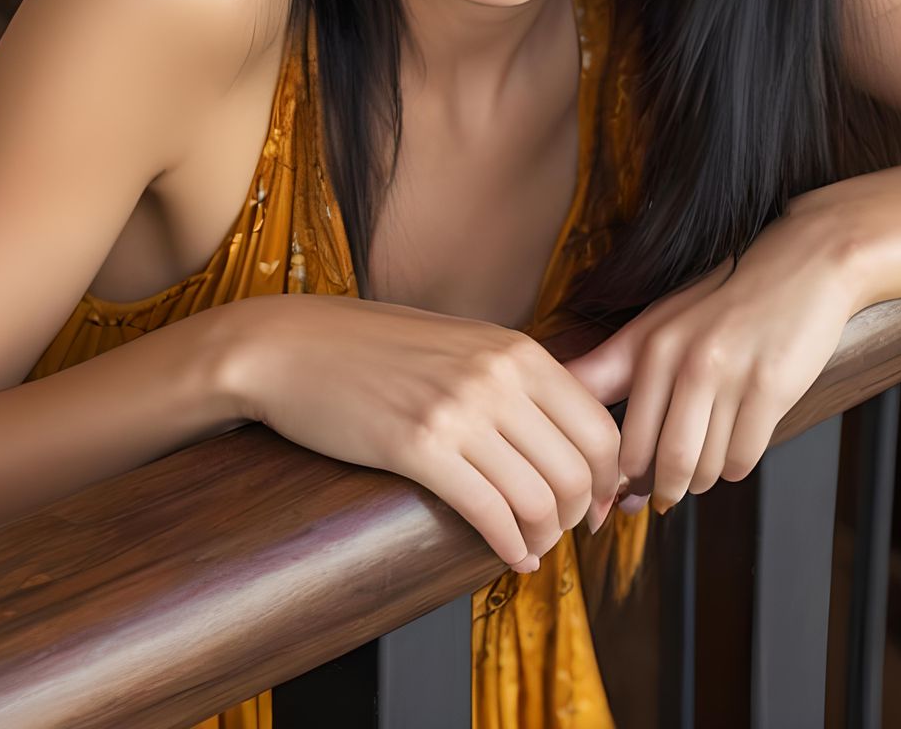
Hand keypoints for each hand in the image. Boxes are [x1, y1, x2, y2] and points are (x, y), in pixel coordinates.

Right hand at [219, 293, 626, 573]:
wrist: (292, 346)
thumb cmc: (374, 350)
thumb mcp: (462, 343)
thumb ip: (515, 378)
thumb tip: (568, 437)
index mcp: (516, 349)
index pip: (599, 427)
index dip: (609, 480)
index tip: (597, 506)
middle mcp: (497, 375)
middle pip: (579, 470)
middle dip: (580, 516)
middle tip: (562, 533)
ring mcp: (458, 409)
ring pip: (540, 498)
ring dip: (545, 538)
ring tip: (531, 547)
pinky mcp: (416, 446)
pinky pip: (489, 512)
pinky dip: (509, 547)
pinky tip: (509, 556)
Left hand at [559, 204, 862, 512]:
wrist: (803, 265)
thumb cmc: (726, 301)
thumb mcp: (660, 324)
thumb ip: (612, 374)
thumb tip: (582, 438)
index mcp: (648, 344)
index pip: (616, 435)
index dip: (613, 478)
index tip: (614, 500)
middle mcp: (683, 359)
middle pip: (661, 462)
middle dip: (662, 488)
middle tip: (665, 494)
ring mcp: (728, 374)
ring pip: (704, 467)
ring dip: (702, 477)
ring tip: (704, 458)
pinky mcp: (771, 388)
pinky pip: (743, 459)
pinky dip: (736, 464)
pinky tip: (737, 438)